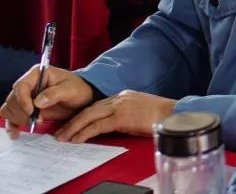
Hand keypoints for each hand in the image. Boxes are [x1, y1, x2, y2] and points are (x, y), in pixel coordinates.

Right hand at [2, 66, 93, 137]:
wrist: (83, 98)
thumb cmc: (78, 89)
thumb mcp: (71, 89)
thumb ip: (55, 94)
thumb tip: (37, 102)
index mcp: (37, 74)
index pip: (21, 86)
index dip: (23, 100)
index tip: (32, 111)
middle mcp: (28, 84)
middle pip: (13, 99)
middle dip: (22, 112)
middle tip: (35, 121)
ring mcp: (25, 97)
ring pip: (10, 108)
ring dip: (17, 119)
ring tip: (32, 124)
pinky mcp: (25, 108)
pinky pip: (12, 116)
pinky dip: (12, 125)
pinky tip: (16, 133)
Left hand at [54, 90, 176, 142]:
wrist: (175, 114)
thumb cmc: (162, 117)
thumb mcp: (140, 113)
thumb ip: (125, 116)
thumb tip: (112, 127)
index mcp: (124, 96)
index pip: (97, 106)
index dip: (82, 116)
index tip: (73, 125)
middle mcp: (119, 98)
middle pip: (89, 109)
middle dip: (72, 122)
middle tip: (60, 133)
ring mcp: (120, 106)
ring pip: (89, 116)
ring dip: (73, 128)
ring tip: (63, 138)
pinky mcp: (122, 117)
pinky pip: (97, 125)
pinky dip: (84, 133)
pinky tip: (77, 140)